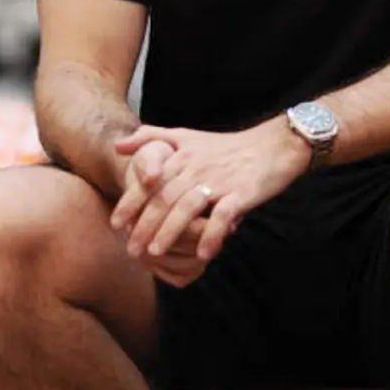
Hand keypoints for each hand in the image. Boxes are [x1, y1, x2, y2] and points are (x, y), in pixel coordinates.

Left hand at [112, 119, 311, 265]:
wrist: (273, 145)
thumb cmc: (226, 146)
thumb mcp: (186, 135)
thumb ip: (151, 138)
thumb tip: (117, 145)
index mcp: (182, 156)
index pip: (150, 181)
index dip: (131, 203)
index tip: (116, 223)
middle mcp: (196, 167)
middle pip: (164, 198)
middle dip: (144, 225)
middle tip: (131, 249)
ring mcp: (219, 180)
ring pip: (187, 207)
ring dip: (170, 231)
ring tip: (155, 252)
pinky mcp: (241, 192)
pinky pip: (223, 216)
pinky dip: (212, 234)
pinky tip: (203, 254)